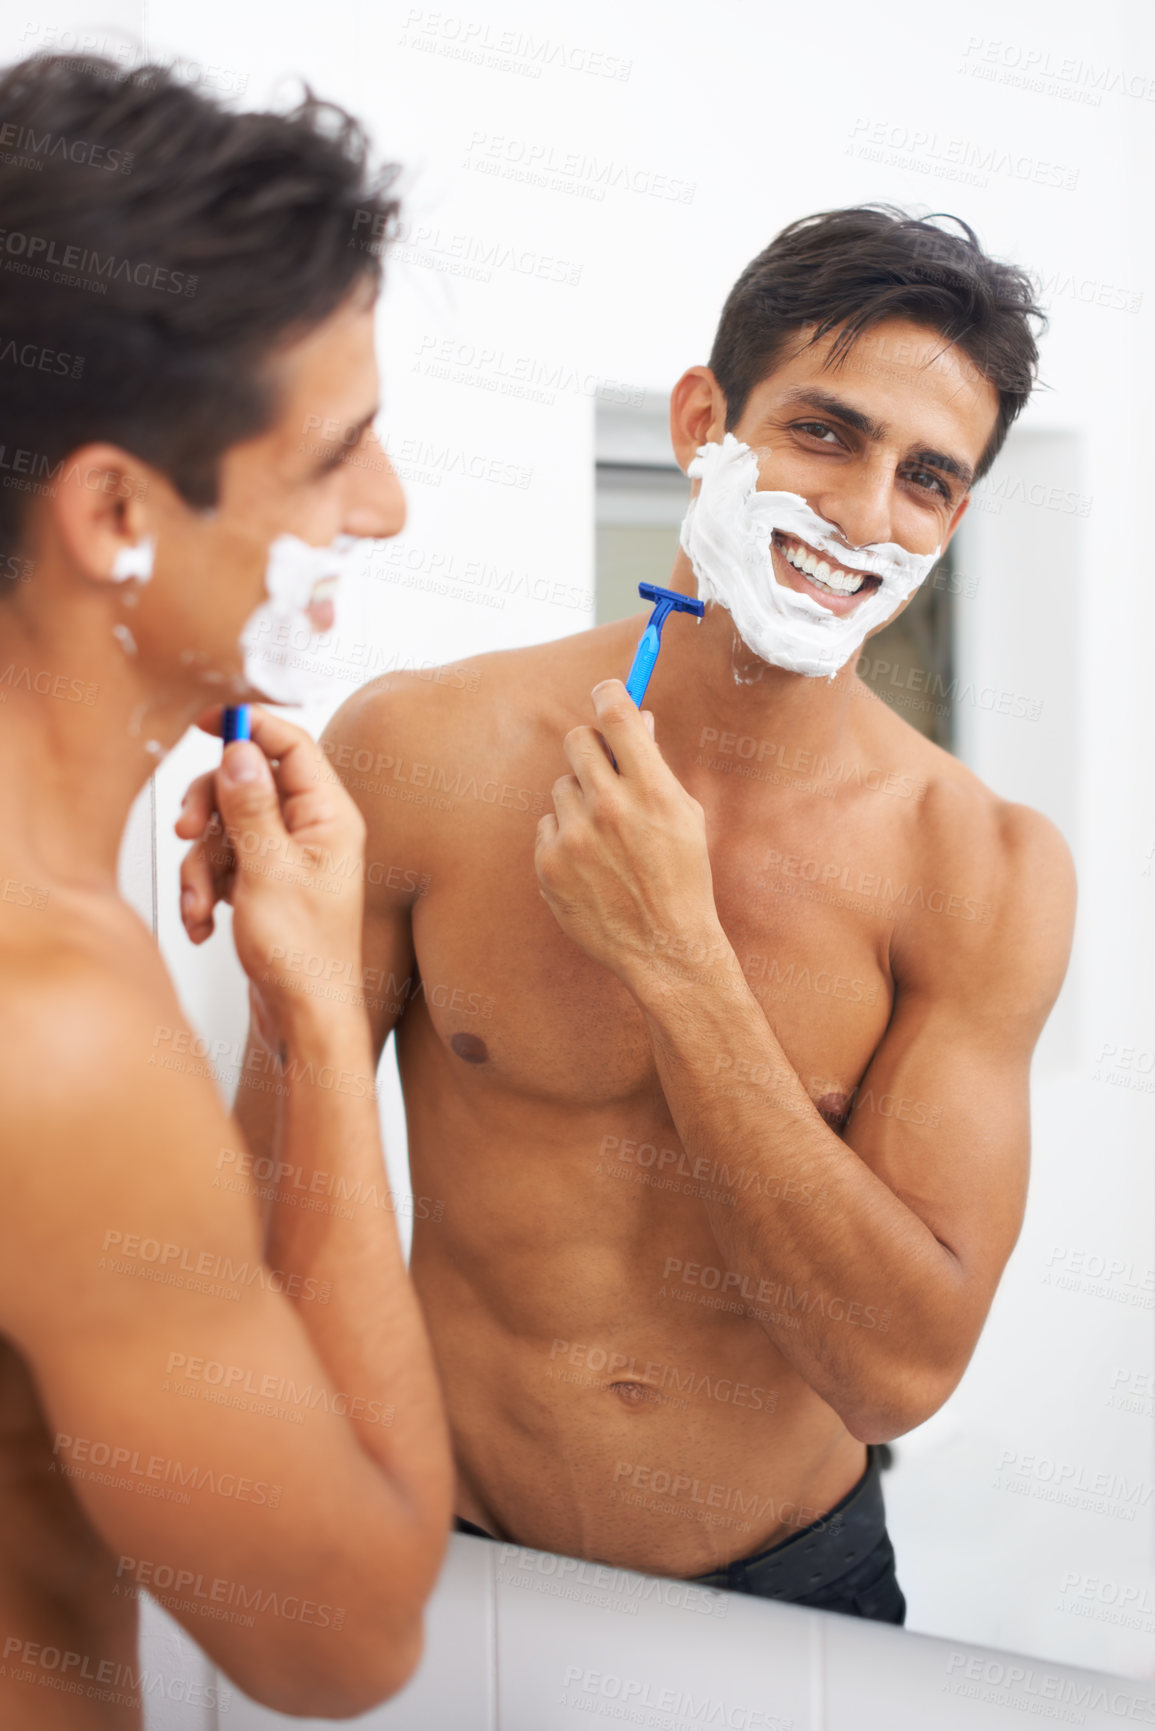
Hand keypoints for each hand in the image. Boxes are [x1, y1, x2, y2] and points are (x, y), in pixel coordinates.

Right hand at [176, 707, 367, 1043]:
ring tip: (202, 902)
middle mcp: (312, 832)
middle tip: (187, 831)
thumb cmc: (304, 956)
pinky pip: (222, 863)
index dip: (248, 726)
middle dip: (207, 808)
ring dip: (200, 864)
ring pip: (225, 827)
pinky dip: (205, 888)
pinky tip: (204, 921)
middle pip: (246, 782)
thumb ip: (250, 805)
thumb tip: (239, 749)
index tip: (205, 721)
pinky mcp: (264, 884)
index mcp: (329, 817)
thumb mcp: (268, 870)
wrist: (304, 1018)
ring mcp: (287, 858)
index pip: (291, 746)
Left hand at [534, 680, 724, 994]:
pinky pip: (548, 825)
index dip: (610, 693)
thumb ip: (655, 764)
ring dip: (580, 800)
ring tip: (607, 836)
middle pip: (578, 740)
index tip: (607, 692)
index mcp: (652, 791)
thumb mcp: (684, 815)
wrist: (664, 947)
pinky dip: (565, 837)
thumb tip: (636, 717)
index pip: (617, 714)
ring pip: (562, 786)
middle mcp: (610, 808)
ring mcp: (575, 837)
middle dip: (592, 747)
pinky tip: (591, 864)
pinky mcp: (549, 864)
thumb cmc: (682, 877)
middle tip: (605, 767)